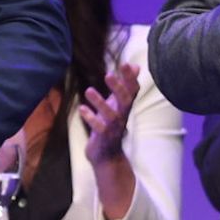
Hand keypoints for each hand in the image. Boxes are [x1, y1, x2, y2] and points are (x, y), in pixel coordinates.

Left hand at [84, 62, 140, 219]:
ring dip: (100, 103)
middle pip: (124, 101)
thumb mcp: (118, 104)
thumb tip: (136, 66)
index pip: (132, 90)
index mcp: (125, 106)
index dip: (130, 78)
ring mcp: (113, 127)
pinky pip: (99, 128)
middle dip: (118, 88)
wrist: (107, 156)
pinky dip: (91, 118)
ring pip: (111, 115)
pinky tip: (82, 109)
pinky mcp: (103, 138)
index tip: (126, 63)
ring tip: (89, 91)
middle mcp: (122, 115)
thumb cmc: (111, 124)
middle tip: (108, 74)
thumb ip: (125, 85)